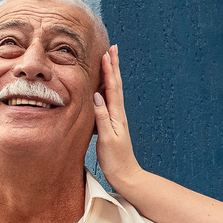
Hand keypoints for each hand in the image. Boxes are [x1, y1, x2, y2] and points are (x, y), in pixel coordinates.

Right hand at [93, 45, 143, 190]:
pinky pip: (109, 100)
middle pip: (116, 84)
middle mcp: (119, 113)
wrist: (126, 174)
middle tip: (112, 48)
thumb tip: (97, 96)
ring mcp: (117, 118)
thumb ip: (102, 117)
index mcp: (117, 114)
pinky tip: (103, 88)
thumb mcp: (107, 139)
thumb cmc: (115, 159)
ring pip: (113, 90)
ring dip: (111, 74)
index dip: (109, 69)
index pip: (112, 87)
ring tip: (109, 61)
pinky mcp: (113, 124)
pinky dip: (107, 89)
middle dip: (113, 65)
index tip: (107, 52)